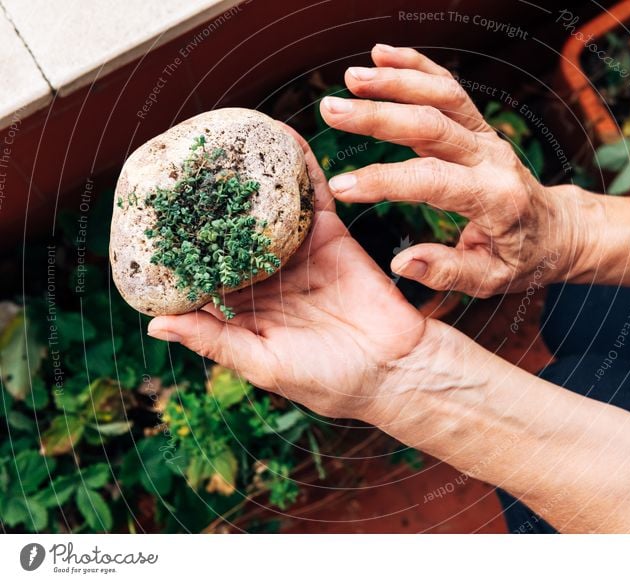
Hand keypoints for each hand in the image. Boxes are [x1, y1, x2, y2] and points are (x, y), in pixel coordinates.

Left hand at [147, 127, 428, 421]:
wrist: (393, 369)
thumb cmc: (326, 380)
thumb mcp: (262, 363)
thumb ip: (214, 341)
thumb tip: (154, 325)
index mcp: (243, 307)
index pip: (200, 268)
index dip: (178, 243)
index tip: (153, 214)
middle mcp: (266, 274)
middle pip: (229, 230)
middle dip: (208, 200)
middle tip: (182, 163)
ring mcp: (298, 252)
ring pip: (266, 207)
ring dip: (249, 175)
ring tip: (224, 138)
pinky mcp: (331, 235)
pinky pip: (312, 196)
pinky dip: (299, 167)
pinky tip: (280, 137)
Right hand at [320, 44, 597, 297]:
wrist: (558, 230)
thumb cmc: (524, 259)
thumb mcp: (492, 279)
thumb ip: (449, 272)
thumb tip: (402, 261)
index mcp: (494, 199)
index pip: (431, 181)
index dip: (383, 181)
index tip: (341, 186)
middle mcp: (492, 158)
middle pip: (432, 124)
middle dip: (379, 115)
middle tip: (331, 110)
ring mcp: (487, 137)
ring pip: (443, 96)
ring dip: (397, 81)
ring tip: (351, 77)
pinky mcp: (479, 127)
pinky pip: (450, 88)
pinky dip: (417, 67)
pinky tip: (382, 55)